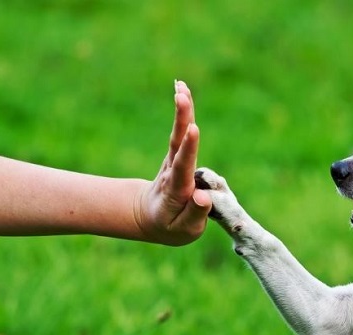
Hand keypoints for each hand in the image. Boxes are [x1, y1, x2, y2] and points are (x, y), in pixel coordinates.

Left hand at [134, 81, 211, 245]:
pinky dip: (183, 112)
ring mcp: (173, 161)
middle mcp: (173, 171)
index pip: (183, 167)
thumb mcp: (183, 230)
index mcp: (176, 190)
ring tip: (181, 86)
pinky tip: (182, 90)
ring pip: (178, 134)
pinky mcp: (177, 154)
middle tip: (181, 96)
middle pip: (177, 143)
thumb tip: (203, 196)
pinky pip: (181, 132)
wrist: (149, 217)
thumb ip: (194, 215)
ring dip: (182, 110)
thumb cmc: (170, 226)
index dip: (188, 149)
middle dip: (181, 120)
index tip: (193, 130)